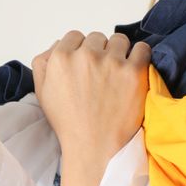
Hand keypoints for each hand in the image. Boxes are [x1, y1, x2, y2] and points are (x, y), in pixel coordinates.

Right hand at [31, 30, 151, 177]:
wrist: (95, 148)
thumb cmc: (70, 124)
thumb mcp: (42, 93)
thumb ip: (43, 63)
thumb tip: (58, 44)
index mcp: (61, 58)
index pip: (75, 37)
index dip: (82, 51)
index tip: (87, 66)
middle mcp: (86, 56)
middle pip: (98, 38)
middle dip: (100, 52)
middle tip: (103, 74)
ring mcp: (112, 62)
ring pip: (119, 40)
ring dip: (120, 53)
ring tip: (118, 74)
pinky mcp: (134, 72)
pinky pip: (142, 49)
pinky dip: (140, 56)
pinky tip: (135, 70)